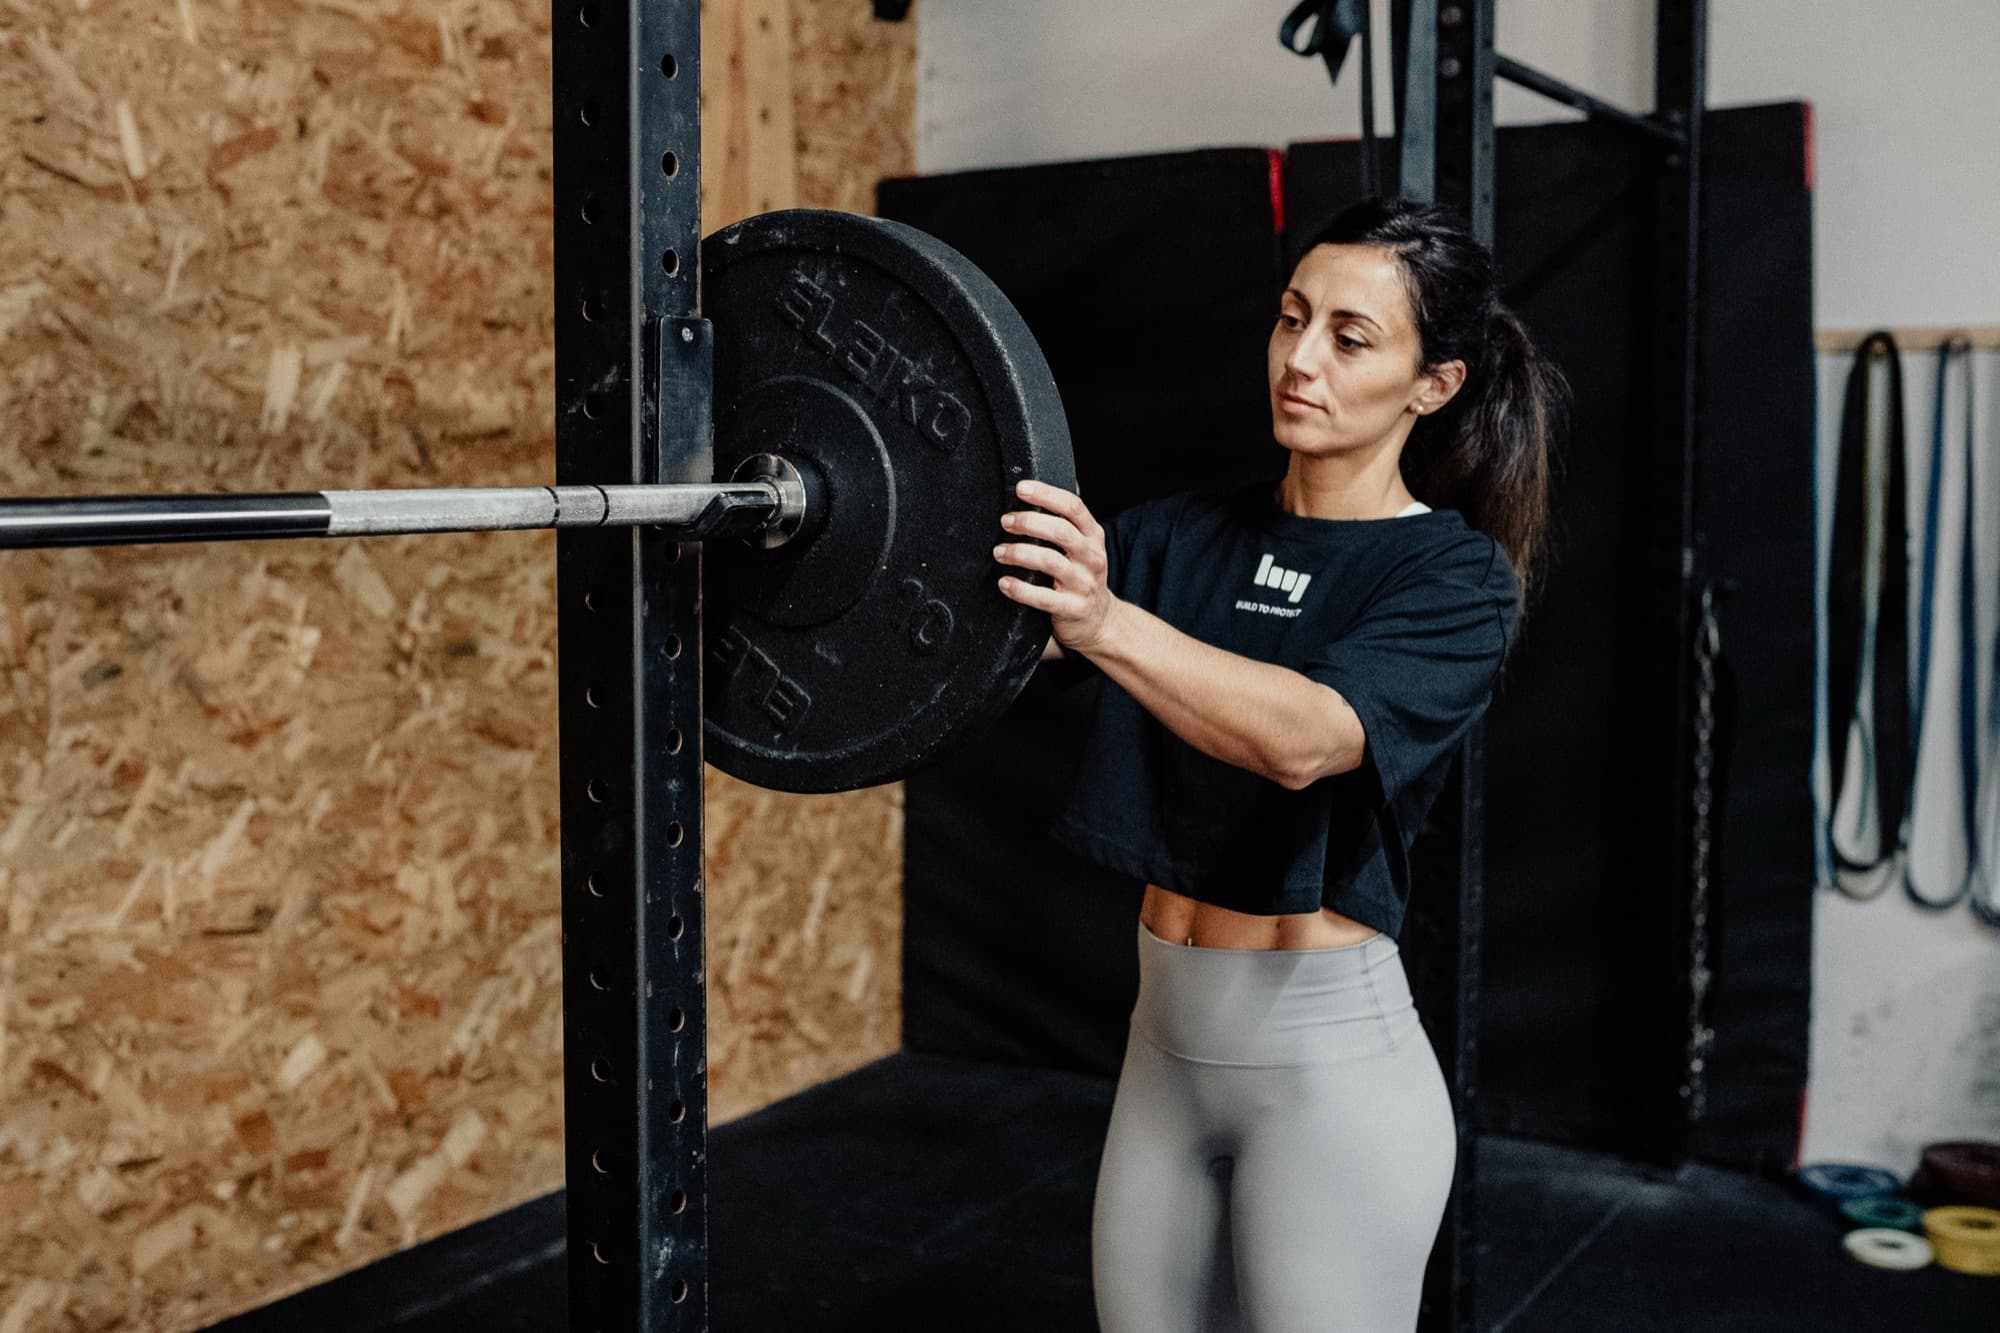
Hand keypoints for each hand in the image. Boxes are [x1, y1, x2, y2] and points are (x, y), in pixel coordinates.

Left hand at [995, 479, 1118, 654]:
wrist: (1100, 620)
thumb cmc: (1081, 576)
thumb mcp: (1082, 548)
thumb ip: (1063, 526)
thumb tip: (1028, 499)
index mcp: (1093, 536)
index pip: (1073, 506)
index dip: (1046, 494)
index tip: (1021, 489)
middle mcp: (1092, 557)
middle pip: (1060, 531)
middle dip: (1029, 523)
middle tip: (1006, 522)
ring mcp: (1084, 584)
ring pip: (1050, 562)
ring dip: (1020, 553)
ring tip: (1000, 551)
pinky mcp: (1073, 608)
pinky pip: (1044, 598)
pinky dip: (1020, 589)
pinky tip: (1004, 583)